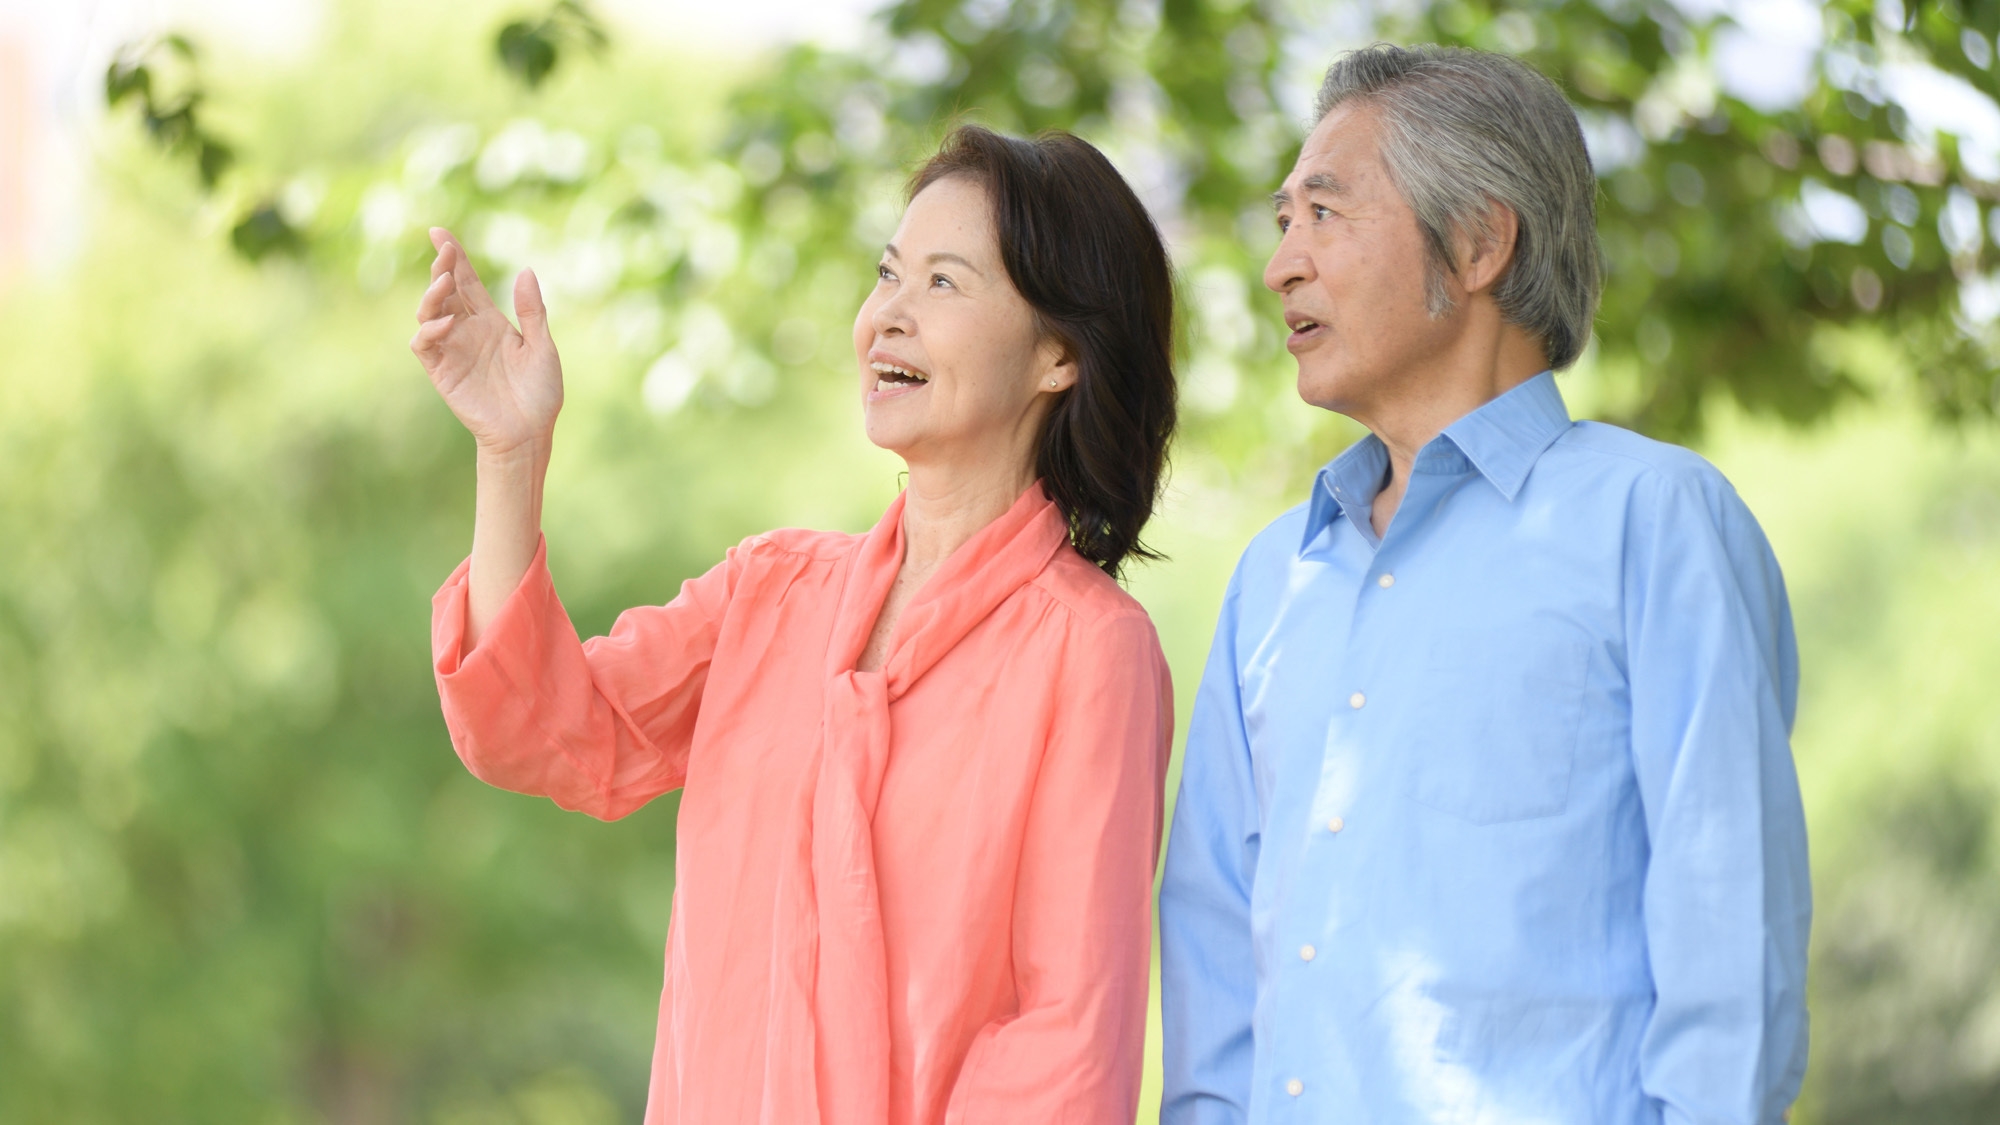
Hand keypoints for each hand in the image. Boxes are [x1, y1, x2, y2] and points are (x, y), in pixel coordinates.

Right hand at [410, 227, 562, 456]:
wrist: (529, 433)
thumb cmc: (540, 394)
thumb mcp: (542, 347)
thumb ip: (532, 311)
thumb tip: (526, 270)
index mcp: (492, 322)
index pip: (467, 282)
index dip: (454, 256)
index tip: (440, 232)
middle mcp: (468, 332)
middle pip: (446, 291)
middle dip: (441, 267)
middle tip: (444, 251)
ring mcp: (453, 350)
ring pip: (429, 313)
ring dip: (433, 295)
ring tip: (445, 282)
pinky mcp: (442, 371)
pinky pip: (425, 345)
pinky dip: (430, 330)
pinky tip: (447, 323)